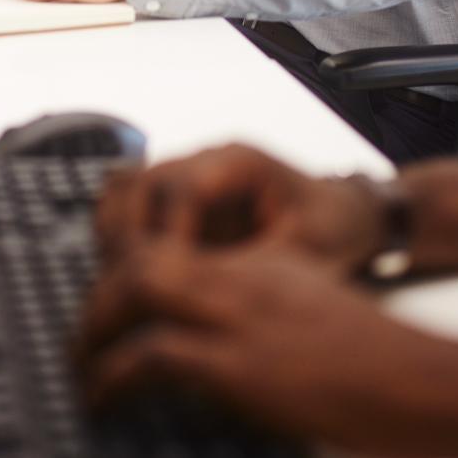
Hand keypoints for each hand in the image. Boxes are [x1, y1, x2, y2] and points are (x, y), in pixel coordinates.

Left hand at [77, 240, 457, 457]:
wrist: (433, 382)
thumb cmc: (387, 367)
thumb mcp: (316, 318)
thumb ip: (267, 316)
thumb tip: (217, 359)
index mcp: (262, 265)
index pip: (171, 240)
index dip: (122, 263)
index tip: (102, 301)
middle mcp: (244, 278)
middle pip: (140, 256)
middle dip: (96, 296)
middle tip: (80, 340)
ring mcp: (241, 316)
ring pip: (134, 289)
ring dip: (92, 330)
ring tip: (80, 371)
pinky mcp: (241, 364)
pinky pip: (152, 355)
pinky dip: (113, 378)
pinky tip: (102, 402)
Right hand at [95, 144, 384, 271]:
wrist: (343, 216)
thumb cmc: (331, 230)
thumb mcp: (309, 253)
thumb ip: (258, 270)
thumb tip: (212, 297)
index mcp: (239, 164)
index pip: (182, 190)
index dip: (169, 237)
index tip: (171, 279)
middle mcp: (203, 160)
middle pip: (138, 184)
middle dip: (132, 240)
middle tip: (141, 290)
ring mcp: (183, 173)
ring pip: (121, 187)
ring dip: (116, 236)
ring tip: (130, 285)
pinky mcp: (170, 196)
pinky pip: (121, 201)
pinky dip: (114, 233)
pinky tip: (130, 274)